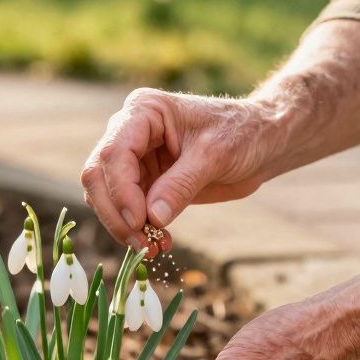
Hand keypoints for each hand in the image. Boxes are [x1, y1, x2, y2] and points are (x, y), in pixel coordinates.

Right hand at [80, 88, 286, 253]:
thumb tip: (151, 218)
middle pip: (99, 175)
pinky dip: (136, 230)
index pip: (114, 153)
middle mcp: (129, 131)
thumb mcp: (214, 156)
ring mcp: (134, 158)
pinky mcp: (144, 182)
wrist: (261, 142)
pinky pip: (126, 210)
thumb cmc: (241, 134)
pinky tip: (159, 243)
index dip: (121, 191)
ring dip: (124, 227)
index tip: (140, 222)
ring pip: (105, 197)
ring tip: (153, 248)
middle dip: (116, 213)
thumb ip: (181, 185)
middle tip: (141, 244)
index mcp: (144, 111)